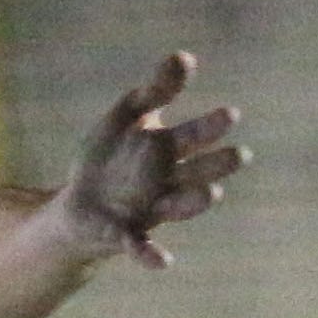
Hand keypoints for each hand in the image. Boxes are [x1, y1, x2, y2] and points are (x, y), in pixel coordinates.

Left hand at [57, 51, 246, 270]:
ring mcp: (149, 211)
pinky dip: (150, 254)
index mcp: (169, 151)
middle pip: (196, 172)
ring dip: (194, 201)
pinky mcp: (124, 236)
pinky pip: (141, 246)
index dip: (211, 128)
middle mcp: (167, 183)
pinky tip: (163, 261)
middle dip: (216, 164)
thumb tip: (184, 56)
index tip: (230, 115)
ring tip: (212, 193)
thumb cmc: (109, 157)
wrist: (77, 208)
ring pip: (178, 206)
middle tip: (240, 156)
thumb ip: (155, 91)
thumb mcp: (126, 117)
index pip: (194, 137)